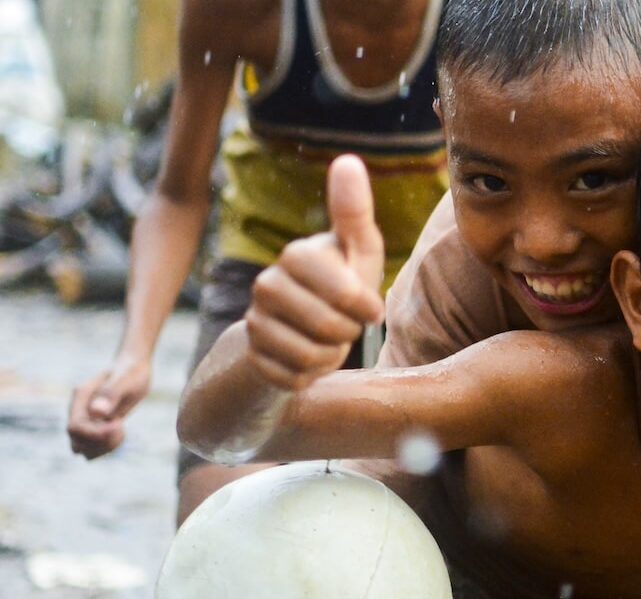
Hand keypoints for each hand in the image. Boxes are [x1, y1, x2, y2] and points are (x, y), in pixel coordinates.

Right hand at [67, 357, 151, 457]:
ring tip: (121, 432)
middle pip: (76, 441)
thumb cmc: (130, 371)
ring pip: (81, 448)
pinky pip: (92, 447)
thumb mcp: (126, 380)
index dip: (96, 434)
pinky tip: (120, 434)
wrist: (133, 368)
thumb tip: (96, 412)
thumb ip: (110, 394)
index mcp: (81, 398)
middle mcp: (79, 410)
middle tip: (121, 427)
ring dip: (103, 448)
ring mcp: (85, 419)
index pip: (75, 427)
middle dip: (101, 442)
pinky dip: (106, 447)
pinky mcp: (95, 426)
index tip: (119, 424)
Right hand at [243, 155, 383, 389]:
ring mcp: (254, 323)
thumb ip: (355, 212)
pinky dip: (314, 376)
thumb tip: (347, 160)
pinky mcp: (253, 359)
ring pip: (313, 355)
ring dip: (333, 355)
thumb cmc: (341, 285)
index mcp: (296, 256)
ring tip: (329, 340)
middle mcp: (267, 285)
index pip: (344, 290)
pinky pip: (297, 378)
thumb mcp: (357, 253)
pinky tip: (309, 360)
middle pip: (330, 326)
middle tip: (347, 325)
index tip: (369, 307)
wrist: (300, 332)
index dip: (364, 305)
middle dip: (351, 332)